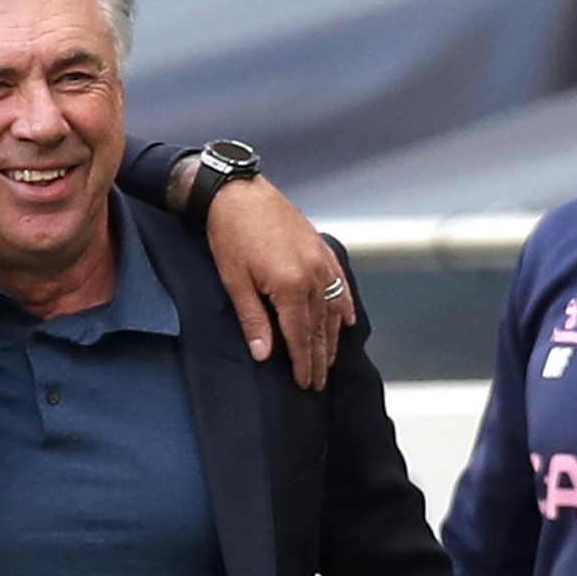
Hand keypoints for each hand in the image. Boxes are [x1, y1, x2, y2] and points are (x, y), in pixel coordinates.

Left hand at [203, 177, 355, 391]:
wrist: (238, 192)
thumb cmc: (231, 234)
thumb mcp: (235, 281)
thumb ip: (253, 320)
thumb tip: (264, 355)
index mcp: (290, 286)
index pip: (301, 337)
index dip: (303, 363)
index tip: (305, 383)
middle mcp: (313, 275)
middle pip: (320, 329)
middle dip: (319, 359)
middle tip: (318, 383)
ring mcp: (321, 261)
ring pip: (333, 311)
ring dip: (332, 339)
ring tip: (328, 361)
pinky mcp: (321, 249)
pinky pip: (339, 284)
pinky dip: (344, 306)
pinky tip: (346, 322)